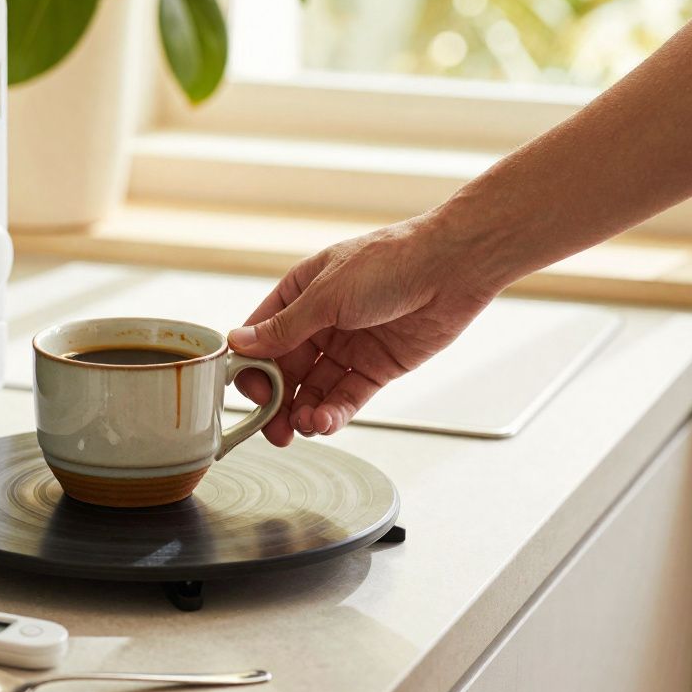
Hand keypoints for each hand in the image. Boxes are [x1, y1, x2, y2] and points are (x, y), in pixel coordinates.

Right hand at [231, 214, 501, 444]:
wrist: (452, 268)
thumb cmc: (389, 263)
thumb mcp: (326, 296)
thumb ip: (284, 328)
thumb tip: (239, 344)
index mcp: (300, 293)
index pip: (262, 337)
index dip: (253, 367)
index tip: (250, 392)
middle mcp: (320, 321)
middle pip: (287, 370)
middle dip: (278, 401)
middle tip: (273, 428)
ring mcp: (348, 346)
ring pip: (315, 388)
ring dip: (305, 411)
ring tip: (304, 427)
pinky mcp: (376, 367)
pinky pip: (346, 396)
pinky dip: (333, 412)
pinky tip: (324, 421)